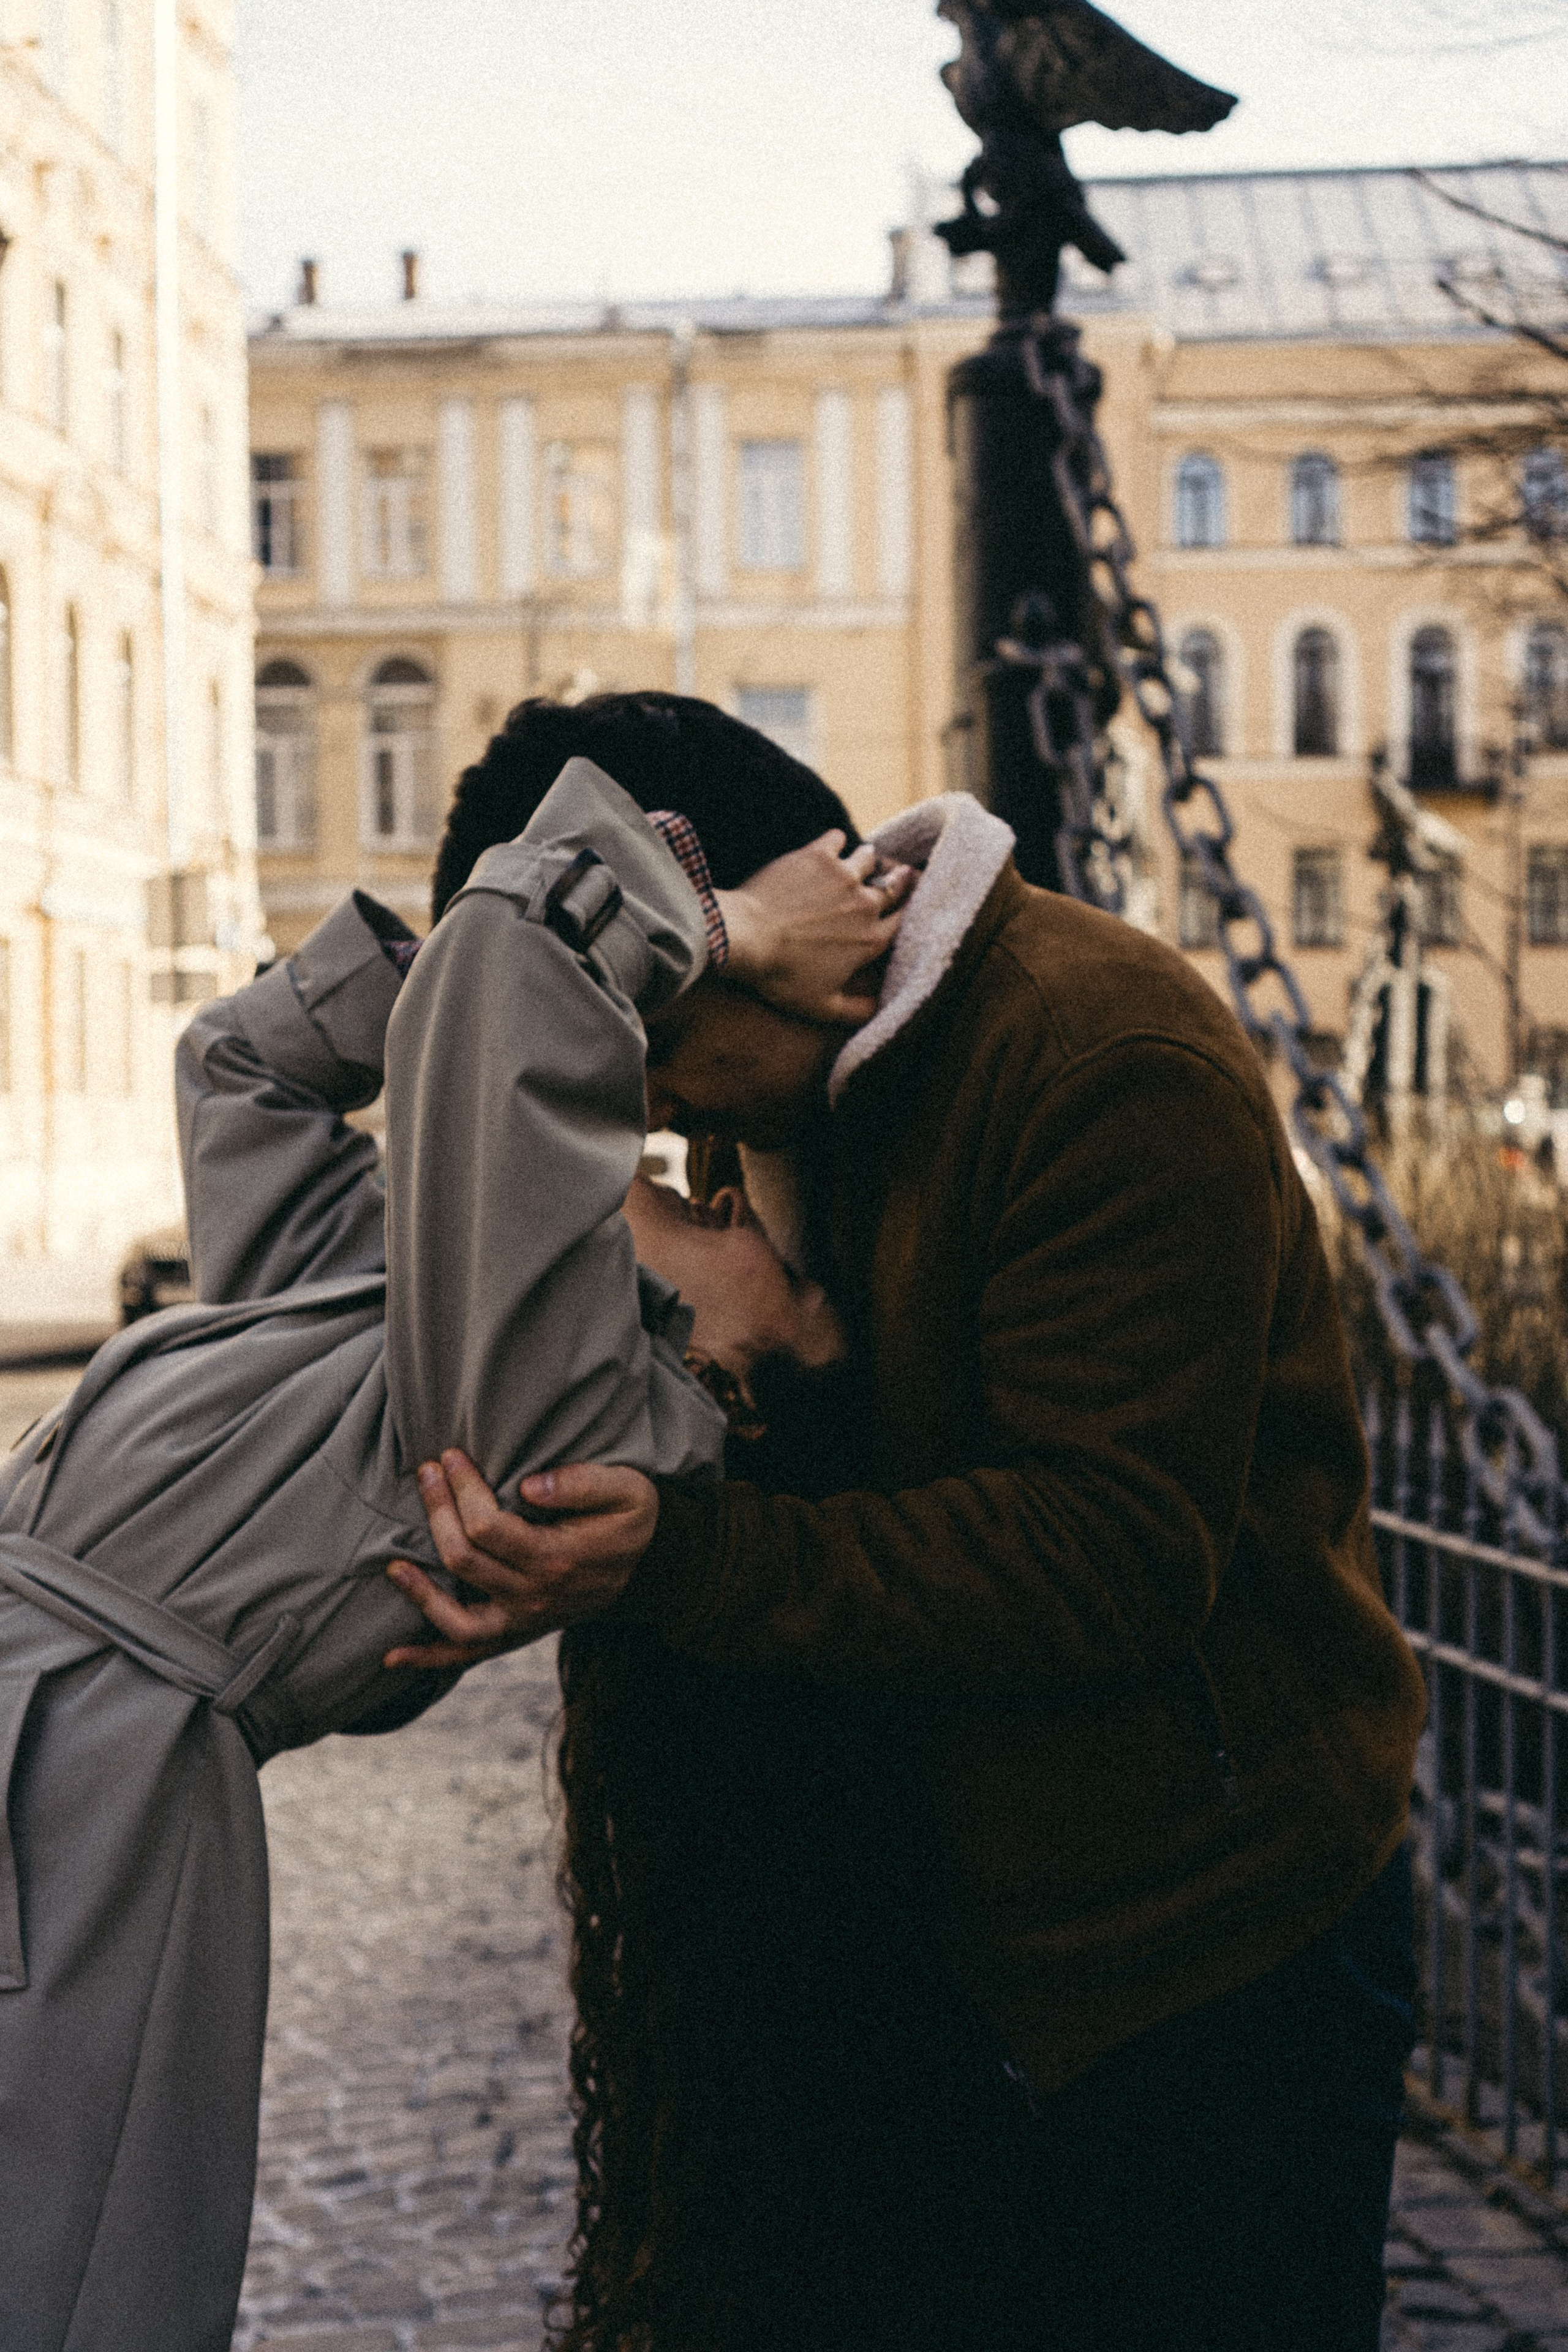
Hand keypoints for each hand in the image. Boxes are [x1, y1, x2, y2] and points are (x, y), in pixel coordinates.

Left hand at [383, 1451, 657, 1668]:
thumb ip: (583, 1483)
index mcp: (558, 1560)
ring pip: (457, 1620)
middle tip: (427, 1472)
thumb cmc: (631, 1520)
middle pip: (465, 1560)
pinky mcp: (516, 1634)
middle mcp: (535, 1598)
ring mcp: (523, 1622)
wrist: (648, 1567)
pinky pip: (466, 1655)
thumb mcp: (628, 1490)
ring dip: (421, 1593)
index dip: (462, 1489)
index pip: (489, 1527)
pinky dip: (428, 1659)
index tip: (451, 1457)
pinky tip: (392, 1657)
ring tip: (393, 1564)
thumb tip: (529, 1486)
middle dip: (438, 1511)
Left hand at [715, 830, 914, 1024]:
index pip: (903, 921)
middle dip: (901, 879)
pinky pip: (837, 838)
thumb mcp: (821, 1007)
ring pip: (870, 858)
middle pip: (895, 886)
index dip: (908, 912)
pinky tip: (834, 843)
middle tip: (903, 873)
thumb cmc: (782, 976)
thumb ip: (857, 1011)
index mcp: (870, 940)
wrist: (746, 938)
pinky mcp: (817, 856)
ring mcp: (843, 876)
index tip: (907, 906)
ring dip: (870, 859)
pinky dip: (837, 841)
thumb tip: (880, 1009)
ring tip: (867, 857)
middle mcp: (865, 905)